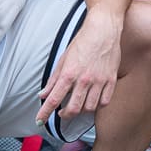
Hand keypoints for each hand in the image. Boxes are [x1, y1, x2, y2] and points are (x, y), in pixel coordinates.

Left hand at [37, 11, 121, 126]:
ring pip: (89, 108)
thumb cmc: (83, 41)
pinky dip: (97, 105)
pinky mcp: (111, 80)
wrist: (103, 29)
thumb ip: (53, 79)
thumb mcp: (63, 59)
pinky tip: (92, 100)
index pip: (53, 99)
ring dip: (81, 110)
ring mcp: (99, 81)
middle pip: (73, 108)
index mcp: (69, 73)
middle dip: (64, 114)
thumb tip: (43, 94)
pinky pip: (104, 101)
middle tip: (61, 113)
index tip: (39, 121)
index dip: (44, 113)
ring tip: (77, 104)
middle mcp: (84, 80)